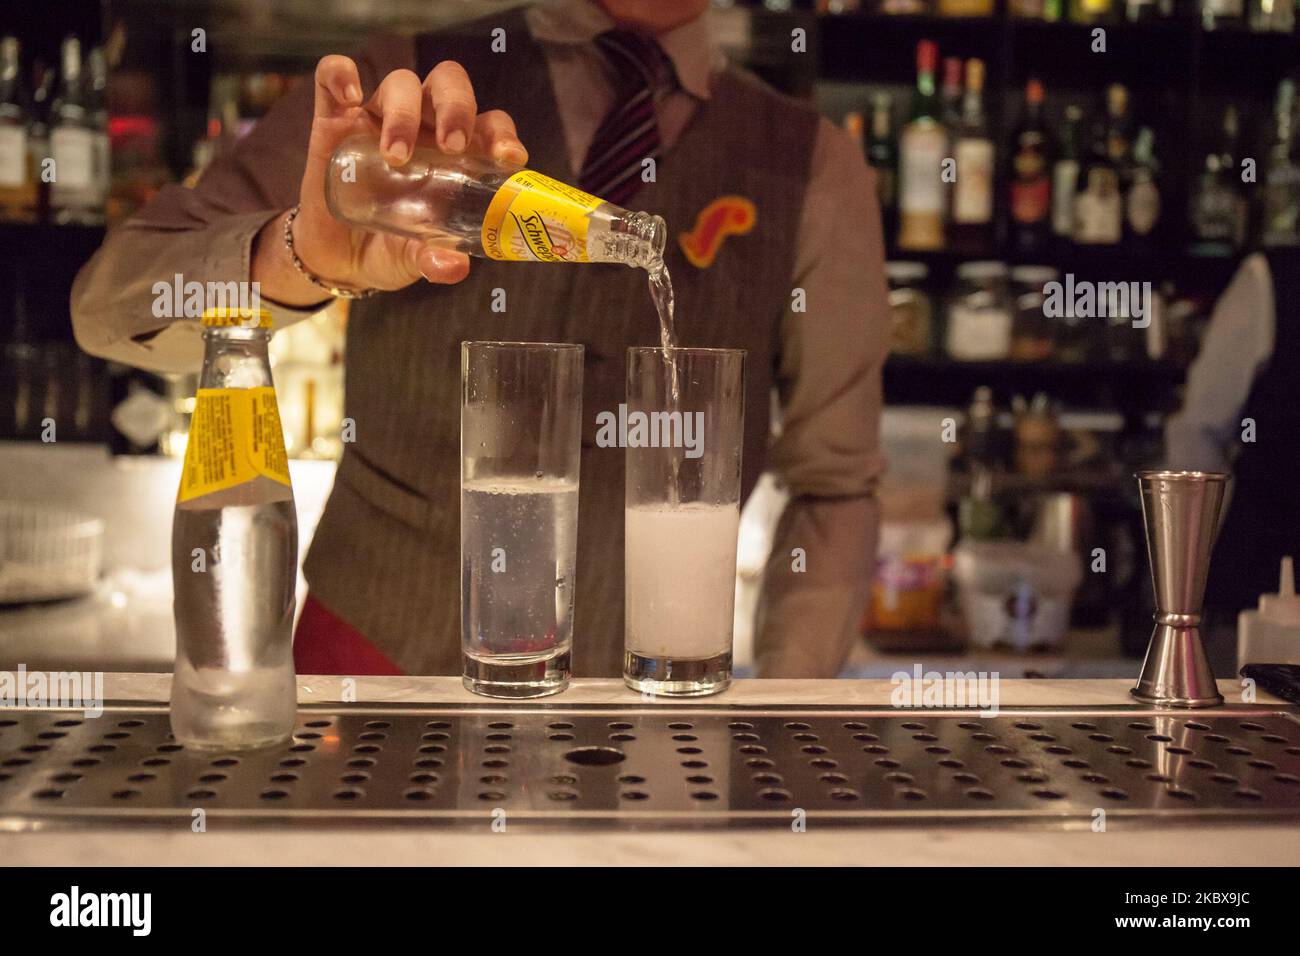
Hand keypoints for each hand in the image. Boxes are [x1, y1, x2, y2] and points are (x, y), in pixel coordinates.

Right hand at [261, 56, 527, 300]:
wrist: (339, 259)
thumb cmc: (391, 249)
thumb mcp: (414, 259)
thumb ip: (433, 260)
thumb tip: (455, 266)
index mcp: (457, 155)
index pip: (488, 125)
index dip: (502, 133)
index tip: (508, 157)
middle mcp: (424, 127)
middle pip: (448, 87)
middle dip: (456, 108)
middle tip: (452, 147)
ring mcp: (379, 118)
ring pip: (401, 83)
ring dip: (404, 112)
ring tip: (396, 156)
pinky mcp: (334, 119)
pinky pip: (334, 76)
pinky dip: (342, 76)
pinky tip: (350, 97)